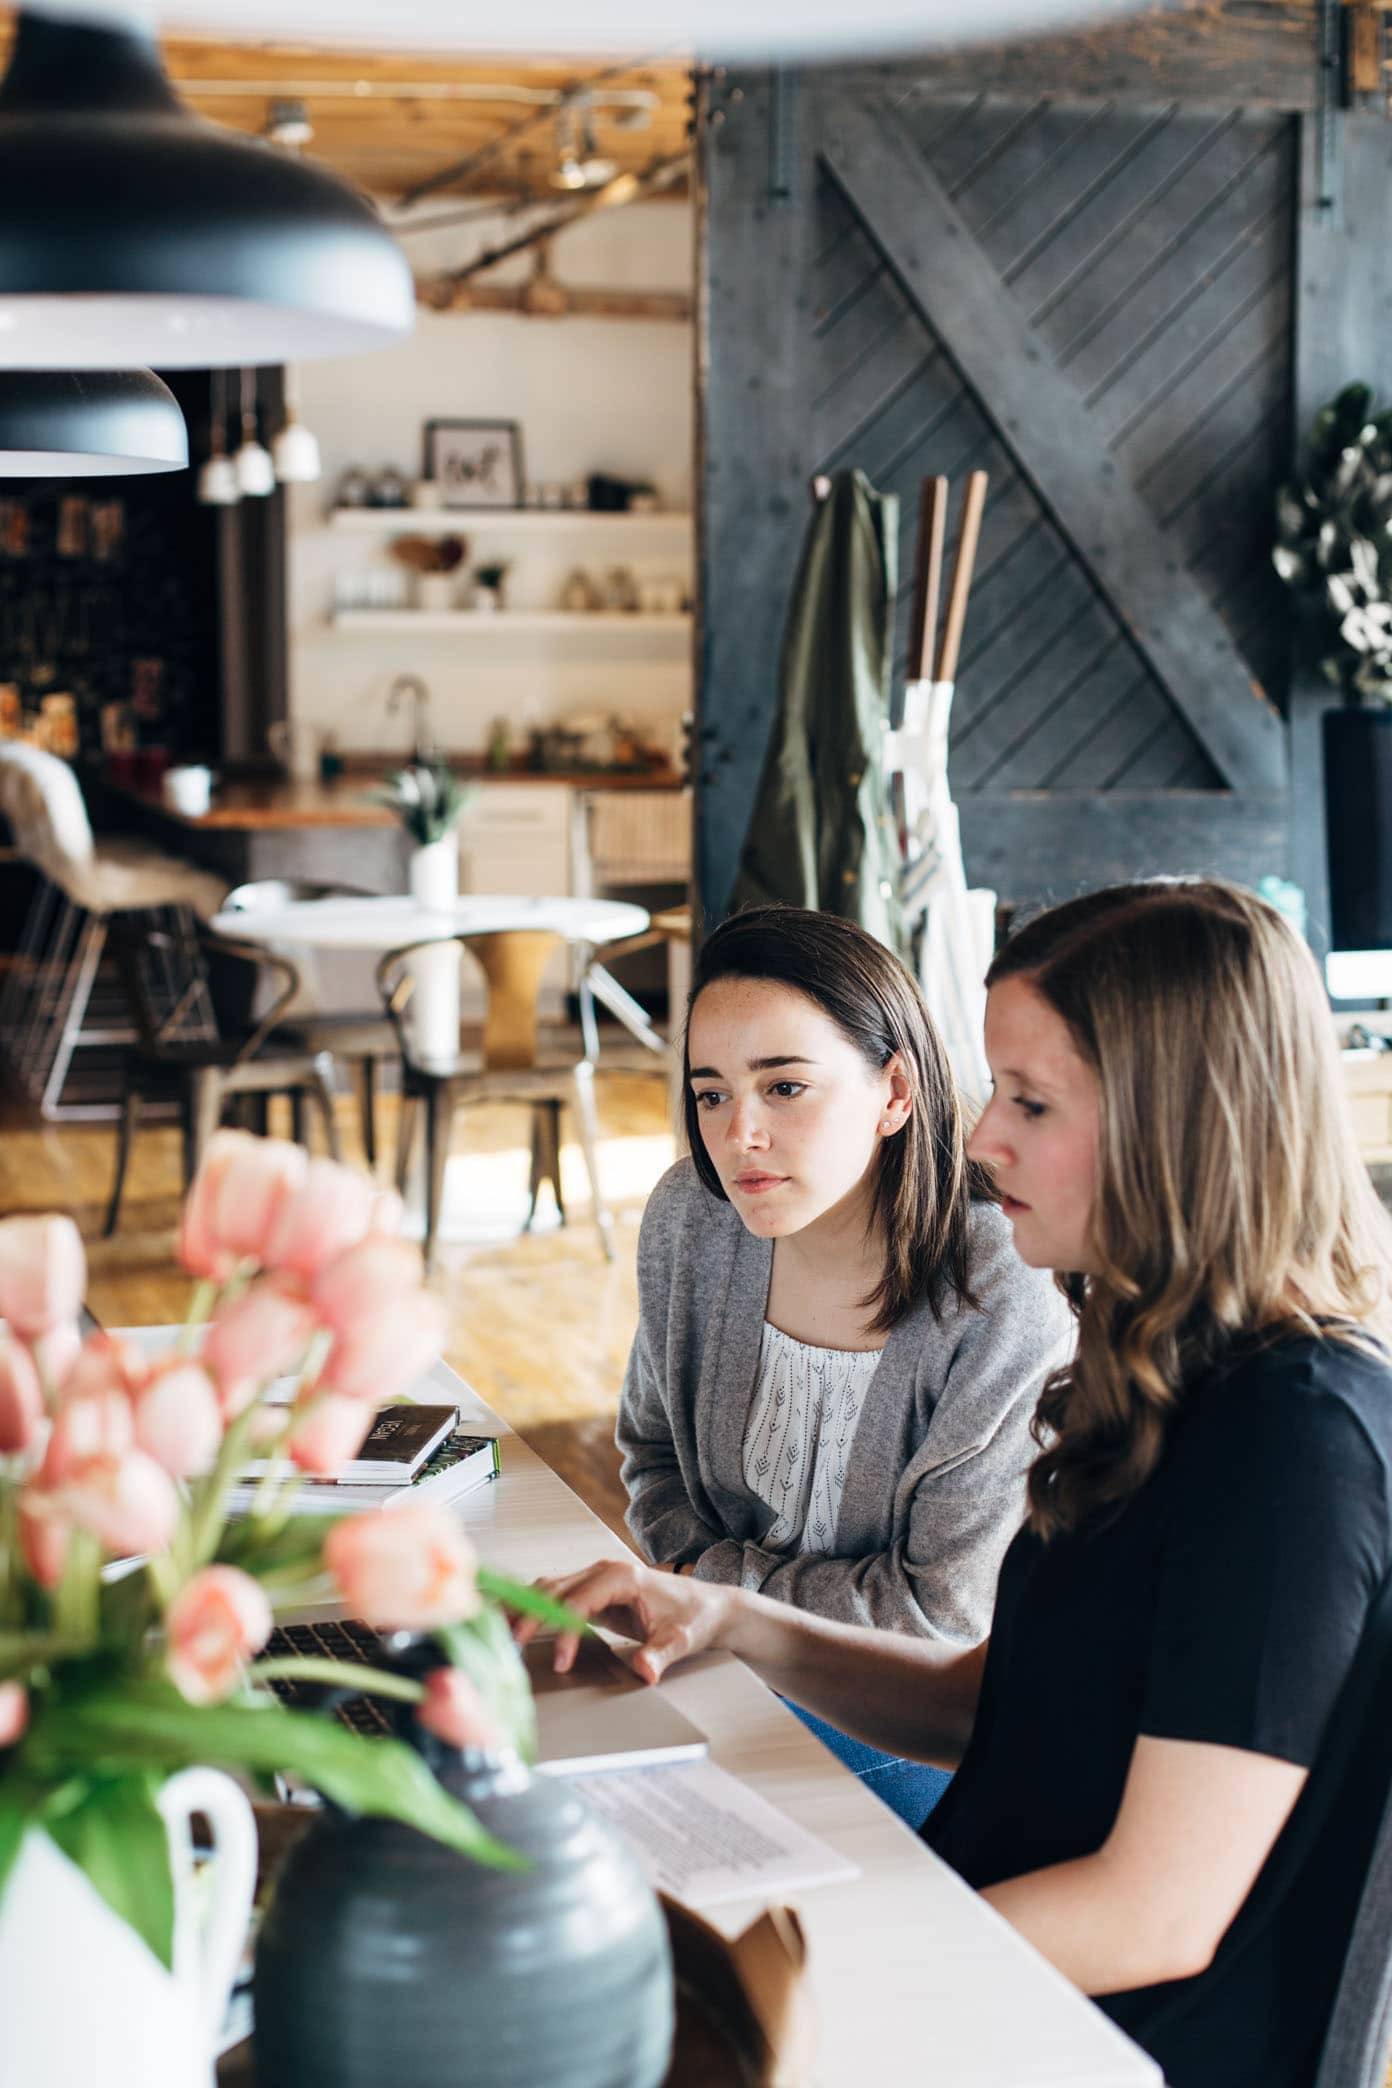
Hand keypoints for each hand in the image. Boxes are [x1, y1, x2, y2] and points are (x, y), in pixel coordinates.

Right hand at [517, 1556, 732, 1684]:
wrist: (708, 1606)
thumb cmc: (695, 1618)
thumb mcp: (681, 1640)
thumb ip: (660, 1655)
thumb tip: (644, 1672)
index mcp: (622, 1577)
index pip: (580, 1602)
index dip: (565, 1632)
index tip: (559, 1663)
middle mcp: (603, 1570)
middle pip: (554, 1589)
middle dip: (529, 1617)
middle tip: (509, 1647)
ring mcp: (595, 1577)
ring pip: (548, 1588)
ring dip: (524, 1609)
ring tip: (498, 1633)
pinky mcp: (591, 1590)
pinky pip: (554, 1595)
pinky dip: (532, 1607)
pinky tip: (512, 1622)